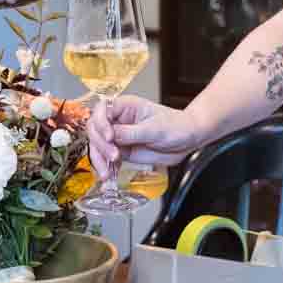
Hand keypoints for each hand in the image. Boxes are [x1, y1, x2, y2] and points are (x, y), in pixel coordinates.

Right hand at [89, 94, 205, 176]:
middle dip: (100, 144)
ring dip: (99, 160)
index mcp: (126, 106)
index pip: (102, 109)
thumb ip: (132, 133)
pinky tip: (110, 175)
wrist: (188, 140)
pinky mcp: (122, 150)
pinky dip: (106, 167)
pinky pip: (107, 158)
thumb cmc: (176, 126)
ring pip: (98, 145)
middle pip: (95, 129)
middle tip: (114, 156)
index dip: (101, 123)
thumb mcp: (155, 129)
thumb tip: (113, 135)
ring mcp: (119, 136)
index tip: (110, 136)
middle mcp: (119, 120)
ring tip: (107, 173)